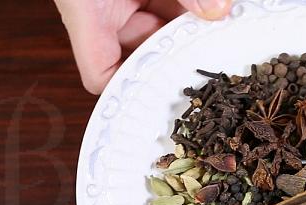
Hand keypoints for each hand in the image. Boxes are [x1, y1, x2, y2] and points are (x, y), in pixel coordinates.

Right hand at [54, 0, 231, 93]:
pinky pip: (168, 6)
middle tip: (212, 57)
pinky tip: (215, 9)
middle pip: (140, 53)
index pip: (100, 74)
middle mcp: (104, 12)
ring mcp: (124, 0)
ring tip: (220, 31)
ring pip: (159, 28)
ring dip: (189, 29)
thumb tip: (218, 10)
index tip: (165, 95)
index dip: (130, 90)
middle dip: (176, 53)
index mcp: (86, 13)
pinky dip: (191, 8)